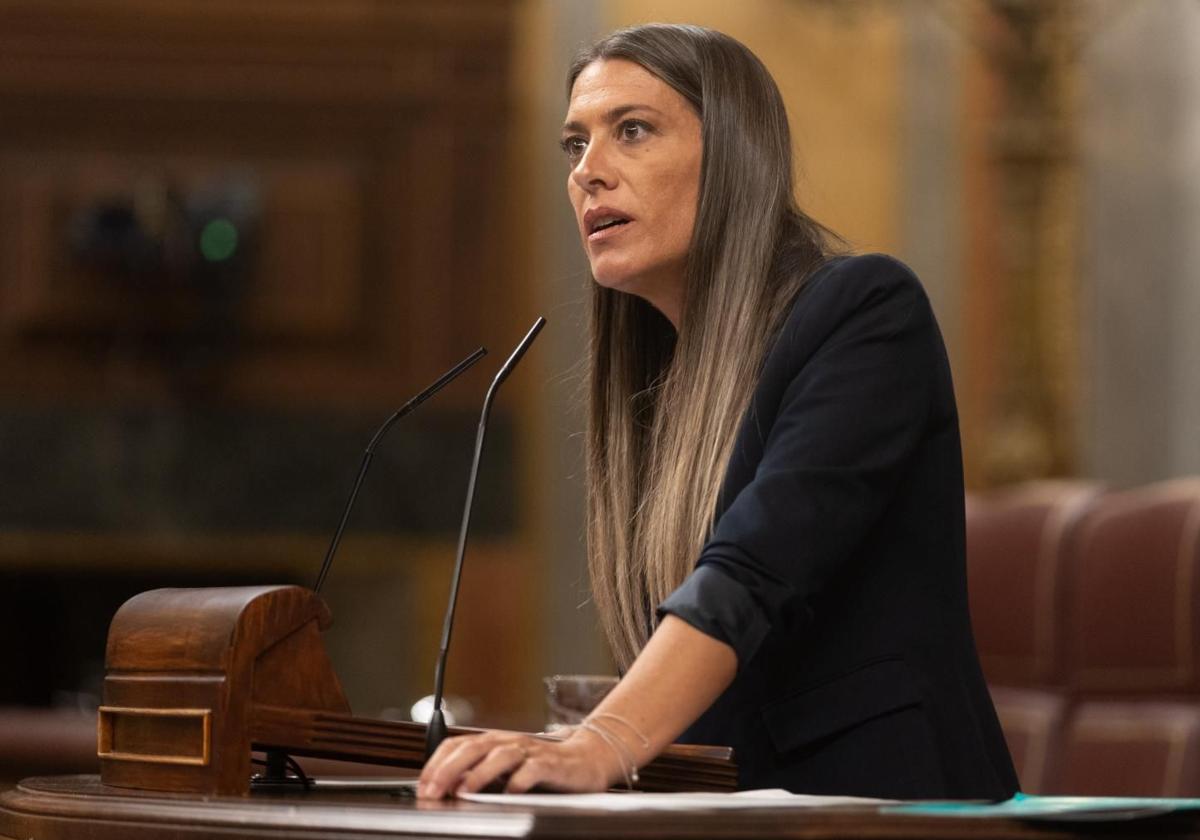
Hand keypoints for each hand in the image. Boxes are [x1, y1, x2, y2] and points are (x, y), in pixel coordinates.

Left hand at [417, 728, 616, 798]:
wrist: (585, 759)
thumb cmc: (541, 766)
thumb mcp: (504, 769)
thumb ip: (478, 775)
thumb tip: (446, 789)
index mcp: (493, 742)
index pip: (457, 744)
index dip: (437, 763)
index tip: (422, 785)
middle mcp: (509, 742)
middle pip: (474, 747)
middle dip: (449, 769)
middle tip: (434, 791)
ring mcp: (530, 752)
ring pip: (501, 755)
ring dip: (480, 773)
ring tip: (465, 791)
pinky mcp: (551, 764)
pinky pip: (533, 770)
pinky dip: (519, 781)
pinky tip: (510, 793)